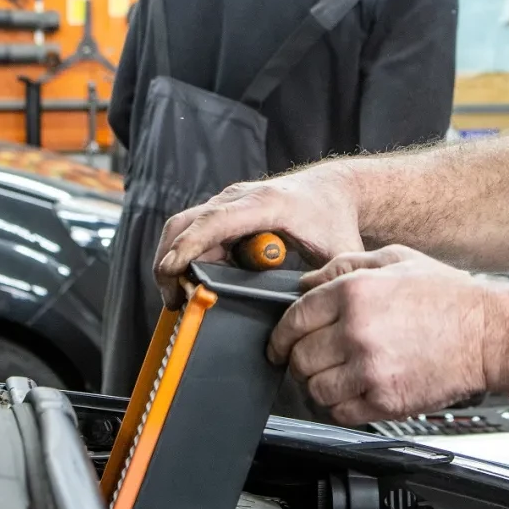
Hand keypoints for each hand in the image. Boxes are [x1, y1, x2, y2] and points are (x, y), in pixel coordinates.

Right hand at [154, 165, 362, 306]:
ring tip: (180, 300)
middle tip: (173, 300)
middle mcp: (240, 198)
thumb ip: (325, 283)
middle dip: (170, 260)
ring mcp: (229, 203)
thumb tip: (304, 316)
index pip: (216, 221)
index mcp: (268, 204)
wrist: (333, 191)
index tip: (171, 270)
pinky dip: (187, 257)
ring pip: (184, 228)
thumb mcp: (338, 254)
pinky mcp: (224, 212)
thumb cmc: (335, 220)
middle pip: (188, 223)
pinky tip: (194, 286)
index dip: (190, 245)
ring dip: (175, 261)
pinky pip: (195, 232)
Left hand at [267, 245, 497, 425]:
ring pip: (314, 389)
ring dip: (319, 385)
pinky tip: (355, 391)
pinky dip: (340, 406)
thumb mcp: (396, 259)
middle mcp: (357, 331)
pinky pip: (340, 412)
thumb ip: (344, 265)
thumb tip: (306, 283)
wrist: (490, 335)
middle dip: (300, 360)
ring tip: (337, 376)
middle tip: (313, 359)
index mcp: (354, 292)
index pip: (293, 319)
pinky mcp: (385, 400)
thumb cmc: (448, 297)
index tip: (280, 345)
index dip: (280, 336)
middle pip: (299, 357)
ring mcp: (370, 369)